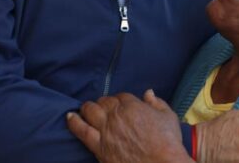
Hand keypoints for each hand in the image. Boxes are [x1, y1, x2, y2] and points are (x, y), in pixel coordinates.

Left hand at [67, 90, 191, 162]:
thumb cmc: (168, 142)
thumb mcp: (168, 116)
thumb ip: (157, 102)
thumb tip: (148, 92)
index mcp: (133, 106)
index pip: (120, 96)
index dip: (119, 100)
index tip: (120, 105)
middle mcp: (117, 116)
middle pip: (103, 102)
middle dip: (104, 103)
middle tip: (103, 108)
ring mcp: (106, 131)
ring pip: (90, 112)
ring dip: (88, 108)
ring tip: (86, 109)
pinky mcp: (100, 147)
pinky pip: (82, 131)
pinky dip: (74, 122)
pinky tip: (70, 117)